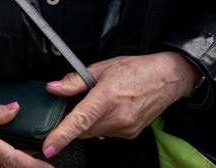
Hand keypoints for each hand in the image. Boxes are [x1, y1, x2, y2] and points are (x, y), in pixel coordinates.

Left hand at [40, 52, 199, 157]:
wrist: (166, 78)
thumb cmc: (135, 69)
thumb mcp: (101, 68)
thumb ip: (75, 81)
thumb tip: (54, 88)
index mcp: (106, 98)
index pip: (79, 121)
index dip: (61, 136)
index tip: (49, 146)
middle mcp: (117, 117)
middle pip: (82, 130)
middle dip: (75, 120)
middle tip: (79, 102)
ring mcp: (125, 128)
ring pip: (94, 132)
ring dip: (89, 122)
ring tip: (100, 101)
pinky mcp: (131, 134)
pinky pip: (106, 133)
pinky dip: (102, 124)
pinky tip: (111, 108)